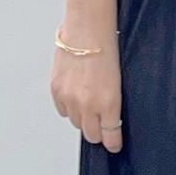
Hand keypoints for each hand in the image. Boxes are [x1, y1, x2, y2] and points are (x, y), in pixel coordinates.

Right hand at [50, 23, 123, 152]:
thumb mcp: (119, 80)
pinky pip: (62, 111)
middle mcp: (88, 105)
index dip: (113, 142)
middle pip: (91, 134)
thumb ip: (112, 102)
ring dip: (83, 119)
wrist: (88, 28)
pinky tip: (76, 96)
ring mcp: (70, 98)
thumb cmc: (109, 48)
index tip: (114, 145)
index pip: (110, 135)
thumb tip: (109, 118)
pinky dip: (69, 108)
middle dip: (98, 133)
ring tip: (89, 105)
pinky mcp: (56, 90)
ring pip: (76, 123)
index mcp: (108, 103)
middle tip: (102, 126)